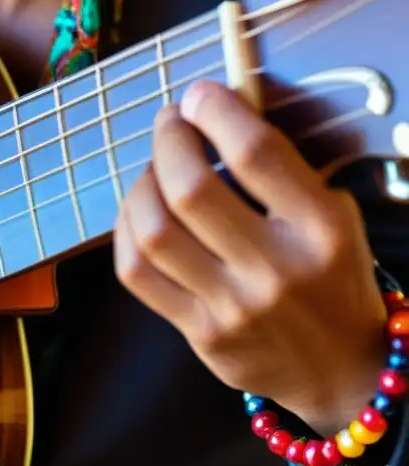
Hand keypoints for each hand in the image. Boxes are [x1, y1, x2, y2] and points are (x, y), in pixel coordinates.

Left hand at [113, 80, 386, 435]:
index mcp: (321, 229)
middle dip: (168, 142)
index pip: (255, 154)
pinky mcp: (200, 334)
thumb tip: (214, 114)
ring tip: (152, 171)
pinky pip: (137, 273)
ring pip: (153, 233)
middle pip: (190, 190)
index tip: (199, 96)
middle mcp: (276, 269)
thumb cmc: (330, 278)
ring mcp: (232, 307)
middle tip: (170, 124)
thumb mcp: (333, 217)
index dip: (215, 112)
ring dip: (140, 187)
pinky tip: (138, 214)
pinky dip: (126, 231)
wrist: (338, 369)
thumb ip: (280, 173)